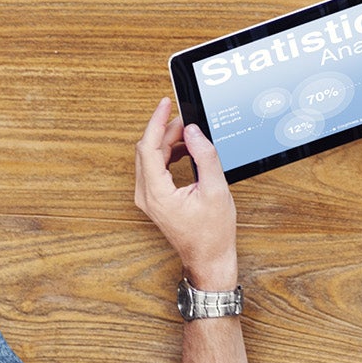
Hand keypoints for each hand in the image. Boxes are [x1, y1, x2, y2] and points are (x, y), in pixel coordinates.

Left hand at [133, 98, 237, 289]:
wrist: (208, 258)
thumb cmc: (213, 233)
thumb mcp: (216, 190)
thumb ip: (205, 157)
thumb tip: (194, 132)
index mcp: (157, 193)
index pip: (148, 146)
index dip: (157, 122)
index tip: (165, 104)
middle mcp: (146, 195)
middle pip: (147, 150)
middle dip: (165, 130)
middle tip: (187, 119)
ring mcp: (147, 198)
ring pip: (149, 158)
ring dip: (167, 142)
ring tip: (190, 136)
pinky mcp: (154, 199)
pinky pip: (154, 168)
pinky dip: (168, 155)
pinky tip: (185, 151)